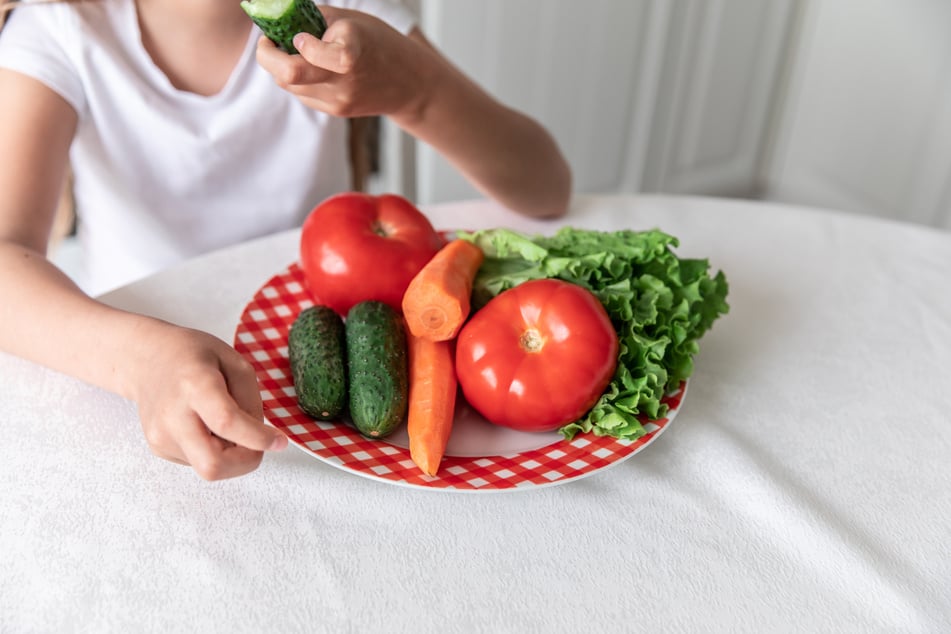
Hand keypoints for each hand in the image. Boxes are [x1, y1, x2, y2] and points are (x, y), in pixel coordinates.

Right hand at [132, 324, 286, 479]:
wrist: (146, 359)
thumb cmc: (191, 354)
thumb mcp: (234, 362)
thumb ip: (250, 400)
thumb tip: (260, 437)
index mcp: (194, 385)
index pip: (227, 423)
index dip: (258, 438)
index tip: (279, 441)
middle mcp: (172, 415)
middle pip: (213, 465)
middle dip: (245, 462)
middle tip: (257, 443)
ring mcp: (161, 436)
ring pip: (208, 469)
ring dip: (231, 456)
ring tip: (226, 426)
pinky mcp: (159, 448)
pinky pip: (198, 462)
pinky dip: (213, 452)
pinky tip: (207, 426)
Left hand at [254, 6, 431, 118]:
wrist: (410, 84)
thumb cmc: (380, 43)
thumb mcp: (352, 20)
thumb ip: (315, 20)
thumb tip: (280, 18)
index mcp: (351, 53)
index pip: (308, 55)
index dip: (295, 41)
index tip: (298, 34)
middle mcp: (343, 82)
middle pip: (287, 75)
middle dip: (268, 56)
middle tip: (269, 42)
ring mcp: (339, 100)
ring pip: (288, 85)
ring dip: (283, 66)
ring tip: (298, 52)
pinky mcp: (335, 111)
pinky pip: (302, 93)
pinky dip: (299, 78)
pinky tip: (314, 68)